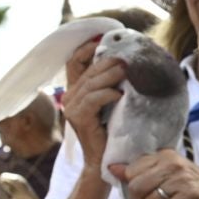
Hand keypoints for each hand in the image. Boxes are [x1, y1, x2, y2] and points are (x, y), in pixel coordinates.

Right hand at [62, 36, 123, 165]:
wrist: (105, 161)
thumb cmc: (113, 132)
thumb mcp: (113, 103)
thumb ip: (113, 85)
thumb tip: (128, 64)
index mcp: (76, 91)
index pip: (75, 62)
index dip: (86, 48)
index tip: (103, 38)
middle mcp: (70, 97)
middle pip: (87, 71)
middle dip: (107, 61)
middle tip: (126, 57)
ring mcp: (71, 108)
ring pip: (91, 83)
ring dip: (110, 75)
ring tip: (126, 70)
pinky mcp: (78, 119)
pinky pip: (93, 99)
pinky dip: (107, 94)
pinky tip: (120, 94)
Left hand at [113, 149, 198, 198]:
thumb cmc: (193, 185)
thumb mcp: (168, 171)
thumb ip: (141, 170)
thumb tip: (111, 169)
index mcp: (164, 154)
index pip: (131, 170)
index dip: (136, 184)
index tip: (150, 188)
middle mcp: (171, 162)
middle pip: (135, 185)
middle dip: (144, 198)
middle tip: (161, 198)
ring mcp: (181, 177)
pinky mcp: (190, 193)